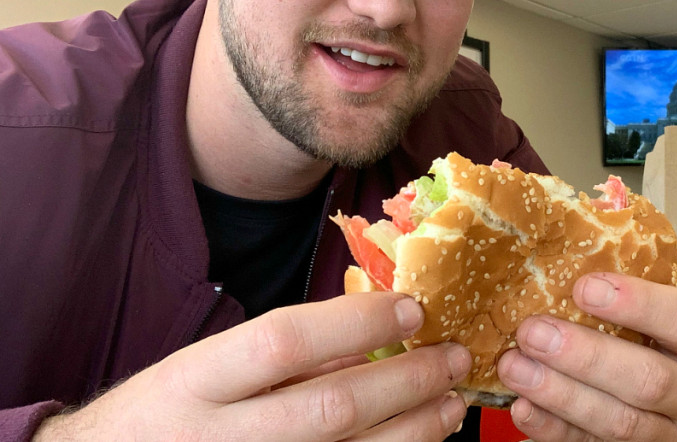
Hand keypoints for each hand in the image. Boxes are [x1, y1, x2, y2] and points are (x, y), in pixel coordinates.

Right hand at [34, 293, 471, 440]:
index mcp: (195, 383)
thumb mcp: (201, 371)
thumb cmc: (164, 416)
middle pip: (332, 409)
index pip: (284, 342)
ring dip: (414, 431)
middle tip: (454, 358)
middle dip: (408, 381)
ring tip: (451, 403)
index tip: (412, 306)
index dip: (357, 322)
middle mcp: (220, 439)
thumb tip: (374, 335)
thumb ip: (280, 357)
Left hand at [497, 273, 676, 440]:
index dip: (636, 303)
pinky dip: (555, 431)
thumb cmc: (642, 335)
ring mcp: (669, 433)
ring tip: (514, 367)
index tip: (584, 286)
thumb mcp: (647, 304)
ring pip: (621, 423)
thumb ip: (618, 272)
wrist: (658, 398)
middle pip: (649, 380)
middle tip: (531, 331)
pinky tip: (522, 408)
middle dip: (586, 356)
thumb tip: (561, 214)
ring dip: (562, 394)